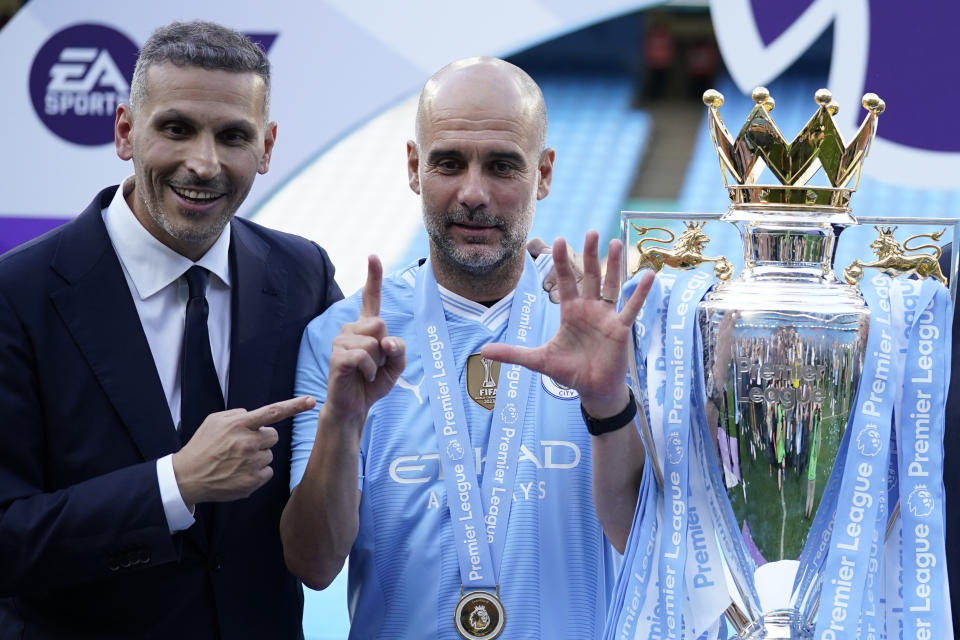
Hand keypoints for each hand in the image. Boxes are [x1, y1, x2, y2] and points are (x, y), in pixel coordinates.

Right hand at [173, 395, 316, 507]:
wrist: (187, 477)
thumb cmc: (202, 446)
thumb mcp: (214, 421)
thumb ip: (237, 415)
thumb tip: (254, 416)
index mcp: (239, 425)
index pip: (272, 412)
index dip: (294, 406)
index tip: (312, 401)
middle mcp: (247, 442)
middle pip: (273, 436)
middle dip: (262, 439)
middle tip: (242, 445)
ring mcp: (251, 463)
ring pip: (270, 455)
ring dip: (258, 456)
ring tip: (236, 460)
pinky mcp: (252, 482)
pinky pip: (267, 472)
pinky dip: (257, 472)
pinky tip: (239, 472)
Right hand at [323, 255, 405, 424]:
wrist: (355, 406)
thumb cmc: (373, 383)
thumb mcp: (396, 366)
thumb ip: (399, 350)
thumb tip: (386, 341)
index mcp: (366, 327)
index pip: (370, 298)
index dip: (373, 277)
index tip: (372, 256)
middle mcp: (351, 328)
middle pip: (380, 324)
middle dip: (385, 348)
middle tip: (375, 364)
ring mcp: (341, 341)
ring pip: (373, 342)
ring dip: (377, 363)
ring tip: (366, 372)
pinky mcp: (337, 356)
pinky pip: (363, 356)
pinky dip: (369, 371)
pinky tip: (362, 377)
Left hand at [484, 231, 654, 417]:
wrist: (592, 390)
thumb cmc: (568, 372)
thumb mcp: (538, 360)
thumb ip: (513, 354)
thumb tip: (484, 351)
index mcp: (570, 312)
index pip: (565, 281)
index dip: (561, 262)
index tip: (559, 240)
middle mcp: (589, 309)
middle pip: (589, 276)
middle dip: (589, 255)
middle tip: (591, 231)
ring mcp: (606, 317)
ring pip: (610, 285)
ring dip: (614, 265)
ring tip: (616, 243)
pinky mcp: (620, 328)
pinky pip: (631, 307)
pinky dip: (639, 292)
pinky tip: (648, 274)